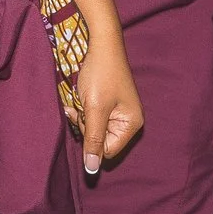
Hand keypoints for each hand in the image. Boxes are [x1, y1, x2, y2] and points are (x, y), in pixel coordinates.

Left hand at [70, 33, 143, 174]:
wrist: (99, 43)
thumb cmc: (100, 74)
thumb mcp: (94, 109)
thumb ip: (93, 140)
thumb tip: (92, 170)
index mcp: (132, 124)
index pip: (107, 151)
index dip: (91, 139)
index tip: (85, 118)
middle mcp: (128, 120)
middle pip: (100, 141)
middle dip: (86, 126)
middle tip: (83, 106)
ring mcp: (118, 111)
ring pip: (93, 129)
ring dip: (82, 116)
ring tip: (81, 98)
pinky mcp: (108, 103)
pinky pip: (92, 116)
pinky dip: (83, 109)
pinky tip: (80, 95)